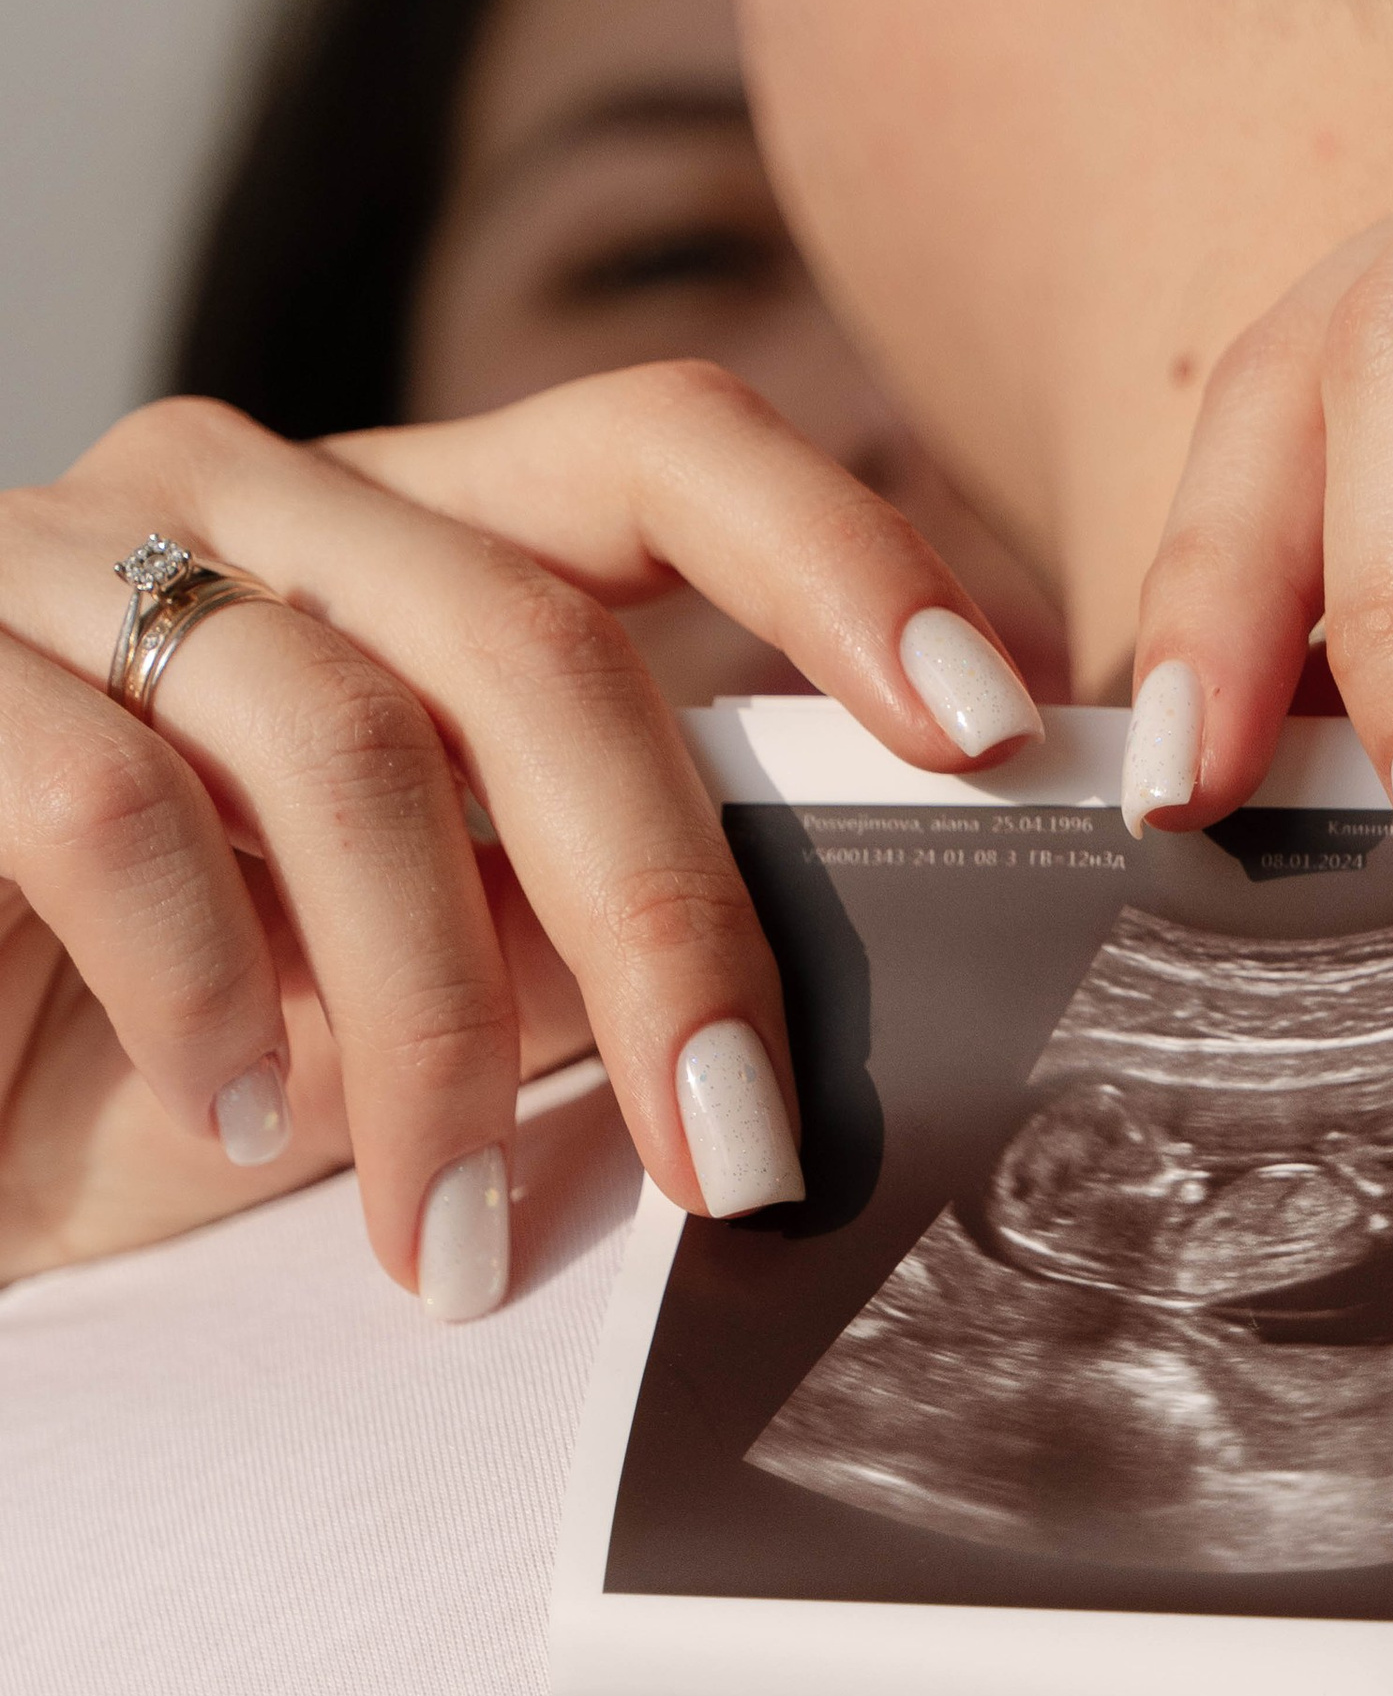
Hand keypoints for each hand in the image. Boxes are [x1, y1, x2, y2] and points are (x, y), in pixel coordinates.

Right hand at [0, 365, 1043, 1302]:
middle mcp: (257, 500)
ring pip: (347, 747)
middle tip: (734, 1154)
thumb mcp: (424, 996)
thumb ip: (589, 938)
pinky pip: (118, 810)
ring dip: (431, 1036)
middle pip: (540, 642)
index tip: (997, 723)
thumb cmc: (161, 1049)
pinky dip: (210, 993)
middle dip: (669, 921)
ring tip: (451, 1244)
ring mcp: (72, 557)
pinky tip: (234, 1115)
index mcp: (412, 534)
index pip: (666, 451)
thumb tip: (826, 995)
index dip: (842, 557)